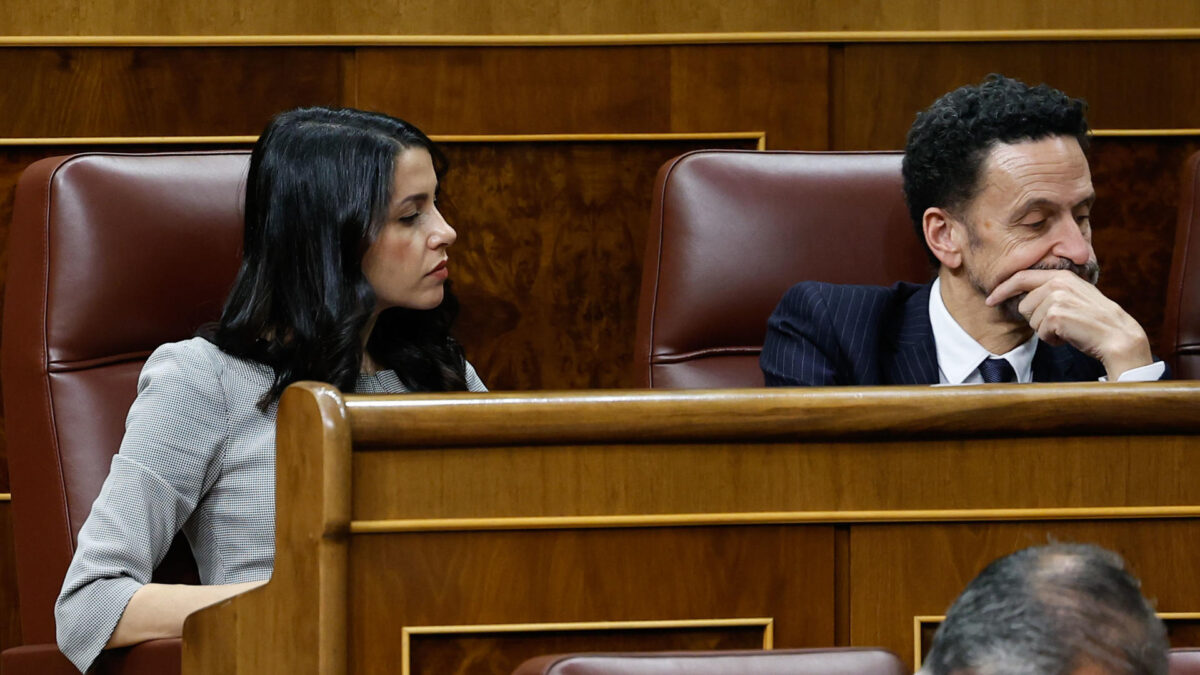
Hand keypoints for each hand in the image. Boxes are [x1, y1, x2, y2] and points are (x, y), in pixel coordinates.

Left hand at [986, 269, 1151, 379]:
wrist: (1117, 335)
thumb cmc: (1094, 320)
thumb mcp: (1074, 295)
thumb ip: (1052, 291)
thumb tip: (1022, 297)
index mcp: (1061, 276)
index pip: (1021, 277)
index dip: (1003, 289)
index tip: (990, 299)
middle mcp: (1057, 283)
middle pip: (1024, 306)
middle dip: (1037, 319)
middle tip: (1061, 322)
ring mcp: (1056, 298)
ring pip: (1031, 321)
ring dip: (1046, 330)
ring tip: (1069, 328)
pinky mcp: (1055, 315)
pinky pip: (1040, 333)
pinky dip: (1052, 339)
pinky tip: (1069, 335)